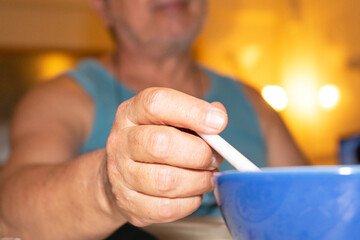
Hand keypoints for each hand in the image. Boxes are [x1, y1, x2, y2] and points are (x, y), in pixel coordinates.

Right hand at [105, 87, 227, 225]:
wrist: (120, 174)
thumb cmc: (154, 140)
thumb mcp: (169, 118)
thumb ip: (195, 113)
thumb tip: (218, 117)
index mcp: (132, 112)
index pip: (157, 104)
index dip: (192, 111)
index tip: (219, 122)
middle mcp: (121, 141)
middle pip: (161, 145)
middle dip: (199, 153)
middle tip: (216, 157)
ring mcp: (121, 174)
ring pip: (166, 181)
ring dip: (199, 180)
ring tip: (207, 176)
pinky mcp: (128, 203)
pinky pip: (166, 208)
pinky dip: (189, 202)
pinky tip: (193, 193)